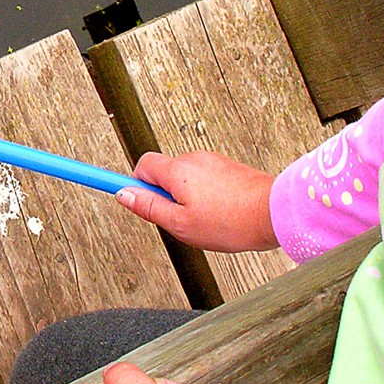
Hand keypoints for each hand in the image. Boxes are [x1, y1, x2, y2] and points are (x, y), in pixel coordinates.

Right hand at [116, 151, 278, 252]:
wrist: (275, 213)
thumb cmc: (231, 221)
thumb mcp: (181, 224)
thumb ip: (150, 208)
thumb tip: (124, 195)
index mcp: (177, 171)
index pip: (140, 166)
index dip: (128, 181)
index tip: (108, 184)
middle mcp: (194, 159)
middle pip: (162, 172)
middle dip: (162, 194)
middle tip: (176, 219)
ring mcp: (213, 161)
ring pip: (184, 178)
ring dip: (184, 196)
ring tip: (204, 220)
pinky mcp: (228, 168)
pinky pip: (204, 179)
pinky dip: (203, 194)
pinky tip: (218, 214)